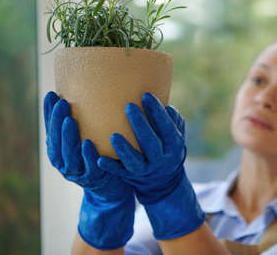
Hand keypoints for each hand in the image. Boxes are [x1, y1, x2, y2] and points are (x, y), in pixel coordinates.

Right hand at [44, 91, 134, 249]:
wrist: (111, 187)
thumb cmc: (98, 155)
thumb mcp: (86, 138)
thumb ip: (82, 122)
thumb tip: (84, 89)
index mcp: (58, 149)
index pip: (50, 129)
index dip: (49, 113)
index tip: (51, 94)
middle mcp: (63, 161)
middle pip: (56, 140)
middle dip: (57, 121)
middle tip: (62, 103)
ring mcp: (77, 171)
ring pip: (68, 154)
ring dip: (68, 137)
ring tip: (70, 120)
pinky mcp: (94, 178)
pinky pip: (89, 167)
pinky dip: (88, 155)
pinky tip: (89, 143)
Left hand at [98, 92, 204, 239]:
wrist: (164, 182)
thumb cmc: (168, 148)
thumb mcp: (177, 136)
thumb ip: (174, 121)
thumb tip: (166, 107)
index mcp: (174, 146)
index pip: (167, 127)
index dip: (157, 112)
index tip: (146, 95)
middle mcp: (161, 159)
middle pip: (150, 142)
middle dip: (140, 124)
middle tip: (129, 106)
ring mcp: (146, 170)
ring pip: (135, 161)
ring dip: (124, 149)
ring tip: (113, 135)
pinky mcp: (131, 177)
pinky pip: (120, 173)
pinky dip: (110, 167)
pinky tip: (100, 159)